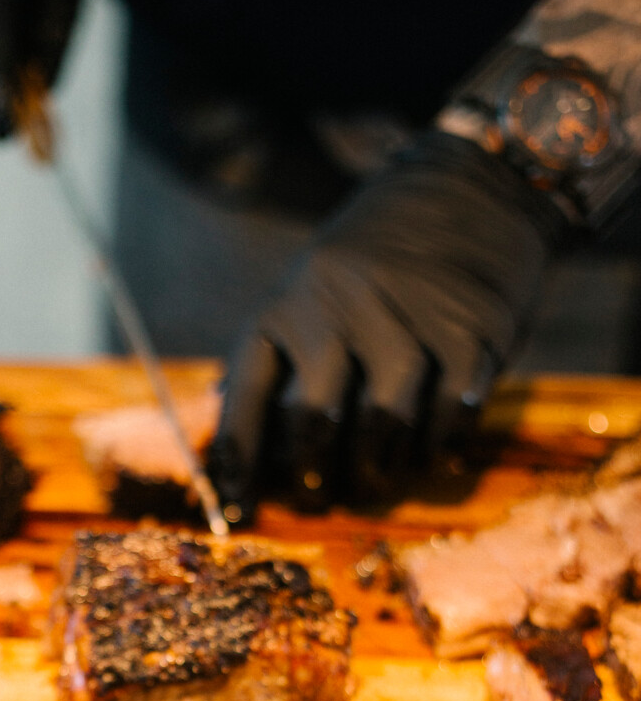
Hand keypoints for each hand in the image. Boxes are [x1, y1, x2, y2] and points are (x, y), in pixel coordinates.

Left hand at [207, 132, 567, 519]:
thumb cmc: (373, 261)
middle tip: (317, 500)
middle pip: (315, 418)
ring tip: (374, 481)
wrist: (471, 187)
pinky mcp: (472, 327)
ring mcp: (410, 314)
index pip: (246, 393)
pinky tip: (428, 455)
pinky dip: (436, 446)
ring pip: (383, 422)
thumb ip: (275, 360)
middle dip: (310, 476)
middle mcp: (341, 305)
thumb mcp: (308, 289)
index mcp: (288, 301)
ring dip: (376, 468)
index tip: (235, 513)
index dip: (236, 461)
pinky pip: (448, 412)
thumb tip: (228, 445)